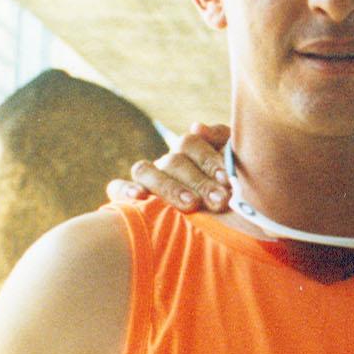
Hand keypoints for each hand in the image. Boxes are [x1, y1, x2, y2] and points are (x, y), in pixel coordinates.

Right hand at [105, 122, 233, 210]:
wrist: (235, 225)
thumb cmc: (235, 195)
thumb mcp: (238, 169)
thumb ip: (223, 142)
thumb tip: (196, 127)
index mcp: (191, 152)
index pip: (191, 144)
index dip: (208, 159)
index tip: (226, 179)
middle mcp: (167, 163)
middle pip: (173, 162)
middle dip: (199, 181)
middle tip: (219, 200)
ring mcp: (148, 180)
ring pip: (146, 171)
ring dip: (169, 187)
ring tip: (191, 204)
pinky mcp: (131, 200)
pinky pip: (116, 188)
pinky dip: (124, 189)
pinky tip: (139, 197)